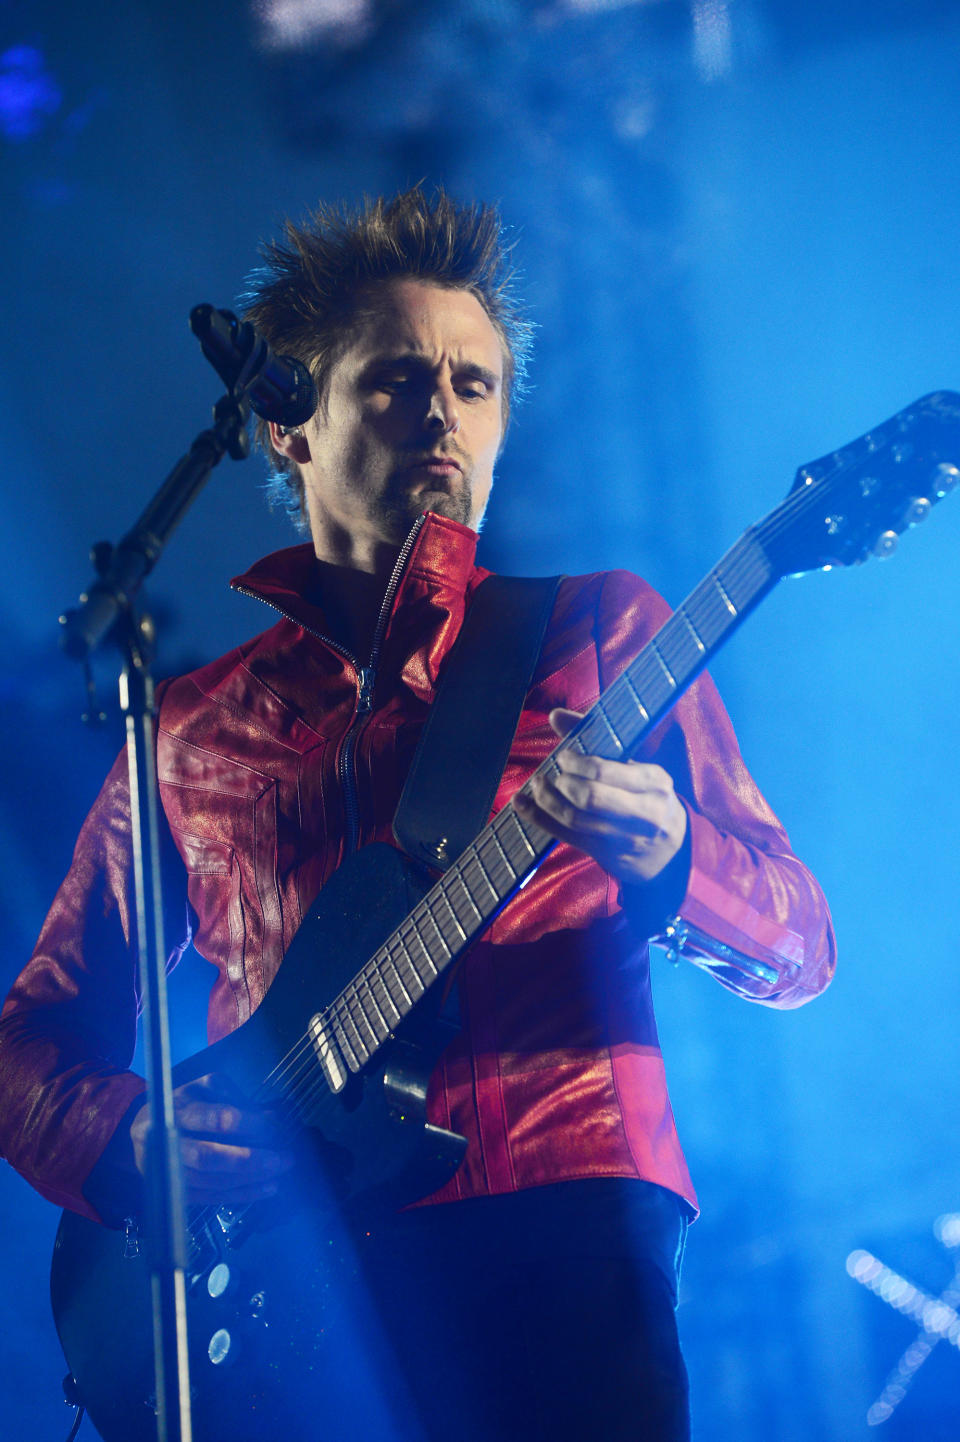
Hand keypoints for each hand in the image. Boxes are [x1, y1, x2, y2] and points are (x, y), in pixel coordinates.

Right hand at [130, 1073, 293, 1205]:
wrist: (143, 1130)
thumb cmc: (185, 1103)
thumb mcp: (206, 1087)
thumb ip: (237, 1098)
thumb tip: (271, 1117)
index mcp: (179, 1110)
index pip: (215, 1119)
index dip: (247, 1123)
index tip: (272, 1125)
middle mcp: (170, 1142)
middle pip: (209, 1157)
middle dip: (249, 1159)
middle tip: (282, 1158)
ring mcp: (170, 1170)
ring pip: (211, 1181)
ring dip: (250, 1180)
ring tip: (280, 1173)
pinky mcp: (177, 1191)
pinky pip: (212, 1197)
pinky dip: (242, 1194)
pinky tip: (267, 1188)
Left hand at [515, 707, 686, 884]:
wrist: (671, 850)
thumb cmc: (647, 798)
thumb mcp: (636, 768)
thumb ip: (598, 739)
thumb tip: (555, 715)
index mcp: (653, 780)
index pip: (605, 770)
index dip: (576, 763)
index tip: (563, 757)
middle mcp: (644, 811)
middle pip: (589, 797)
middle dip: (560, 784)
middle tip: (546, 775)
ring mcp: (626, 837)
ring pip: (575, 819)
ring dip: (546, 801)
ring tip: (536, 787)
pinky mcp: (609, 856)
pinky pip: (567, 836)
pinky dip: (540, 819)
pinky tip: (523, 806)